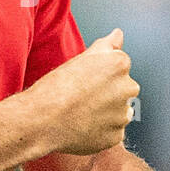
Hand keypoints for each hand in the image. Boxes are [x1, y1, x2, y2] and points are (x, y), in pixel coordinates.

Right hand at [26, 28, 139, 155]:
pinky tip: (82, 128)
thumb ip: (107, 45)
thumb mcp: (82, 58)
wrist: (42, 119)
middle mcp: (127, 88)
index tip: (84, 80)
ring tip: (81, 114)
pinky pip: (112, 133)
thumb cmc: (57, 86)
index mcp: (120, 64)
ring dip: (107, 114)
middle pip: (123, 90)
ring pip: (119, 113)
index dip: (100, 74)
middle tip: (82, 98)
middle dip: (109, 94)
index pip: (120, 66)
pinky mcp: (116, 137)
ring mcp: (122, 115)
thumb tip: (119, 33)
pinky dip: (101, 133)